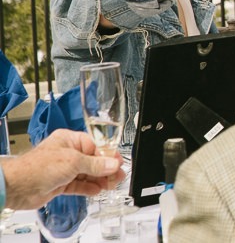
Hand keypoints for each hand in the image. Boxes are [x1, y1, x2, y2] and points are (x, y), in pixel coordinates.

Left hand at [2, 129, 123, 209]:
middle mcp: (67, 154)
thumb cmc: (39, 167)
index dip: (108, 155)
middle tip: (118, 175)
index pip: (95, 146)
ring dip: (99, 179)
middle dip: (106, 169)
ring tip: (111, 184)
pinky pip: (78, 185)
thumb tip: (113, 164)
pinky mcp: (60, 184)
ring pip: (87, 174)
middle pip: (92, 161)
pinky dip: (88, 188)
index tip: (119, 162)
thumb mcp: (74, 162)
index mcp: (70, 140)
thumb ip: (96, 164)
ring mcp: (63, 170)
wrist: (18, 186)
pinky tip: (97, 190)